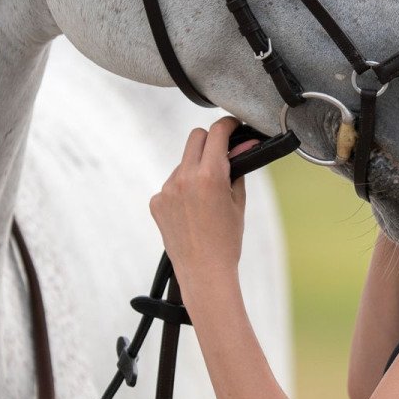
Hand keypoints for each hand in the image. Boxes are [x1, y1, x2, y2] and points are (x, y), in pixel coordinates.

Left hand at [148, 117, 260, 296]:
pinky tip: (192, 210)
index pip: (216, 133)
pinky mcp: (156, 202)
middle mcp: (184, 178)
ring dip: (196, 168)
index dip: (228, 125)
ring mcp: (167, 190)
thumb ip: (238, 169)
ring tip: (207, 196)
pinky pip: (171, 184)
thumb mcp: (238, 201)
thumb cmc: (227, 241)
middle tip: (222, 154)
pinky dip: (183, 189)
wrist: (204, 273)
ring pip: (183, 163)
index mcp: (209, 176)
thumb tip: (243, 146)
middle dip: (210, 141)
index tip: (233, 126)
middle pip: (195, 138)